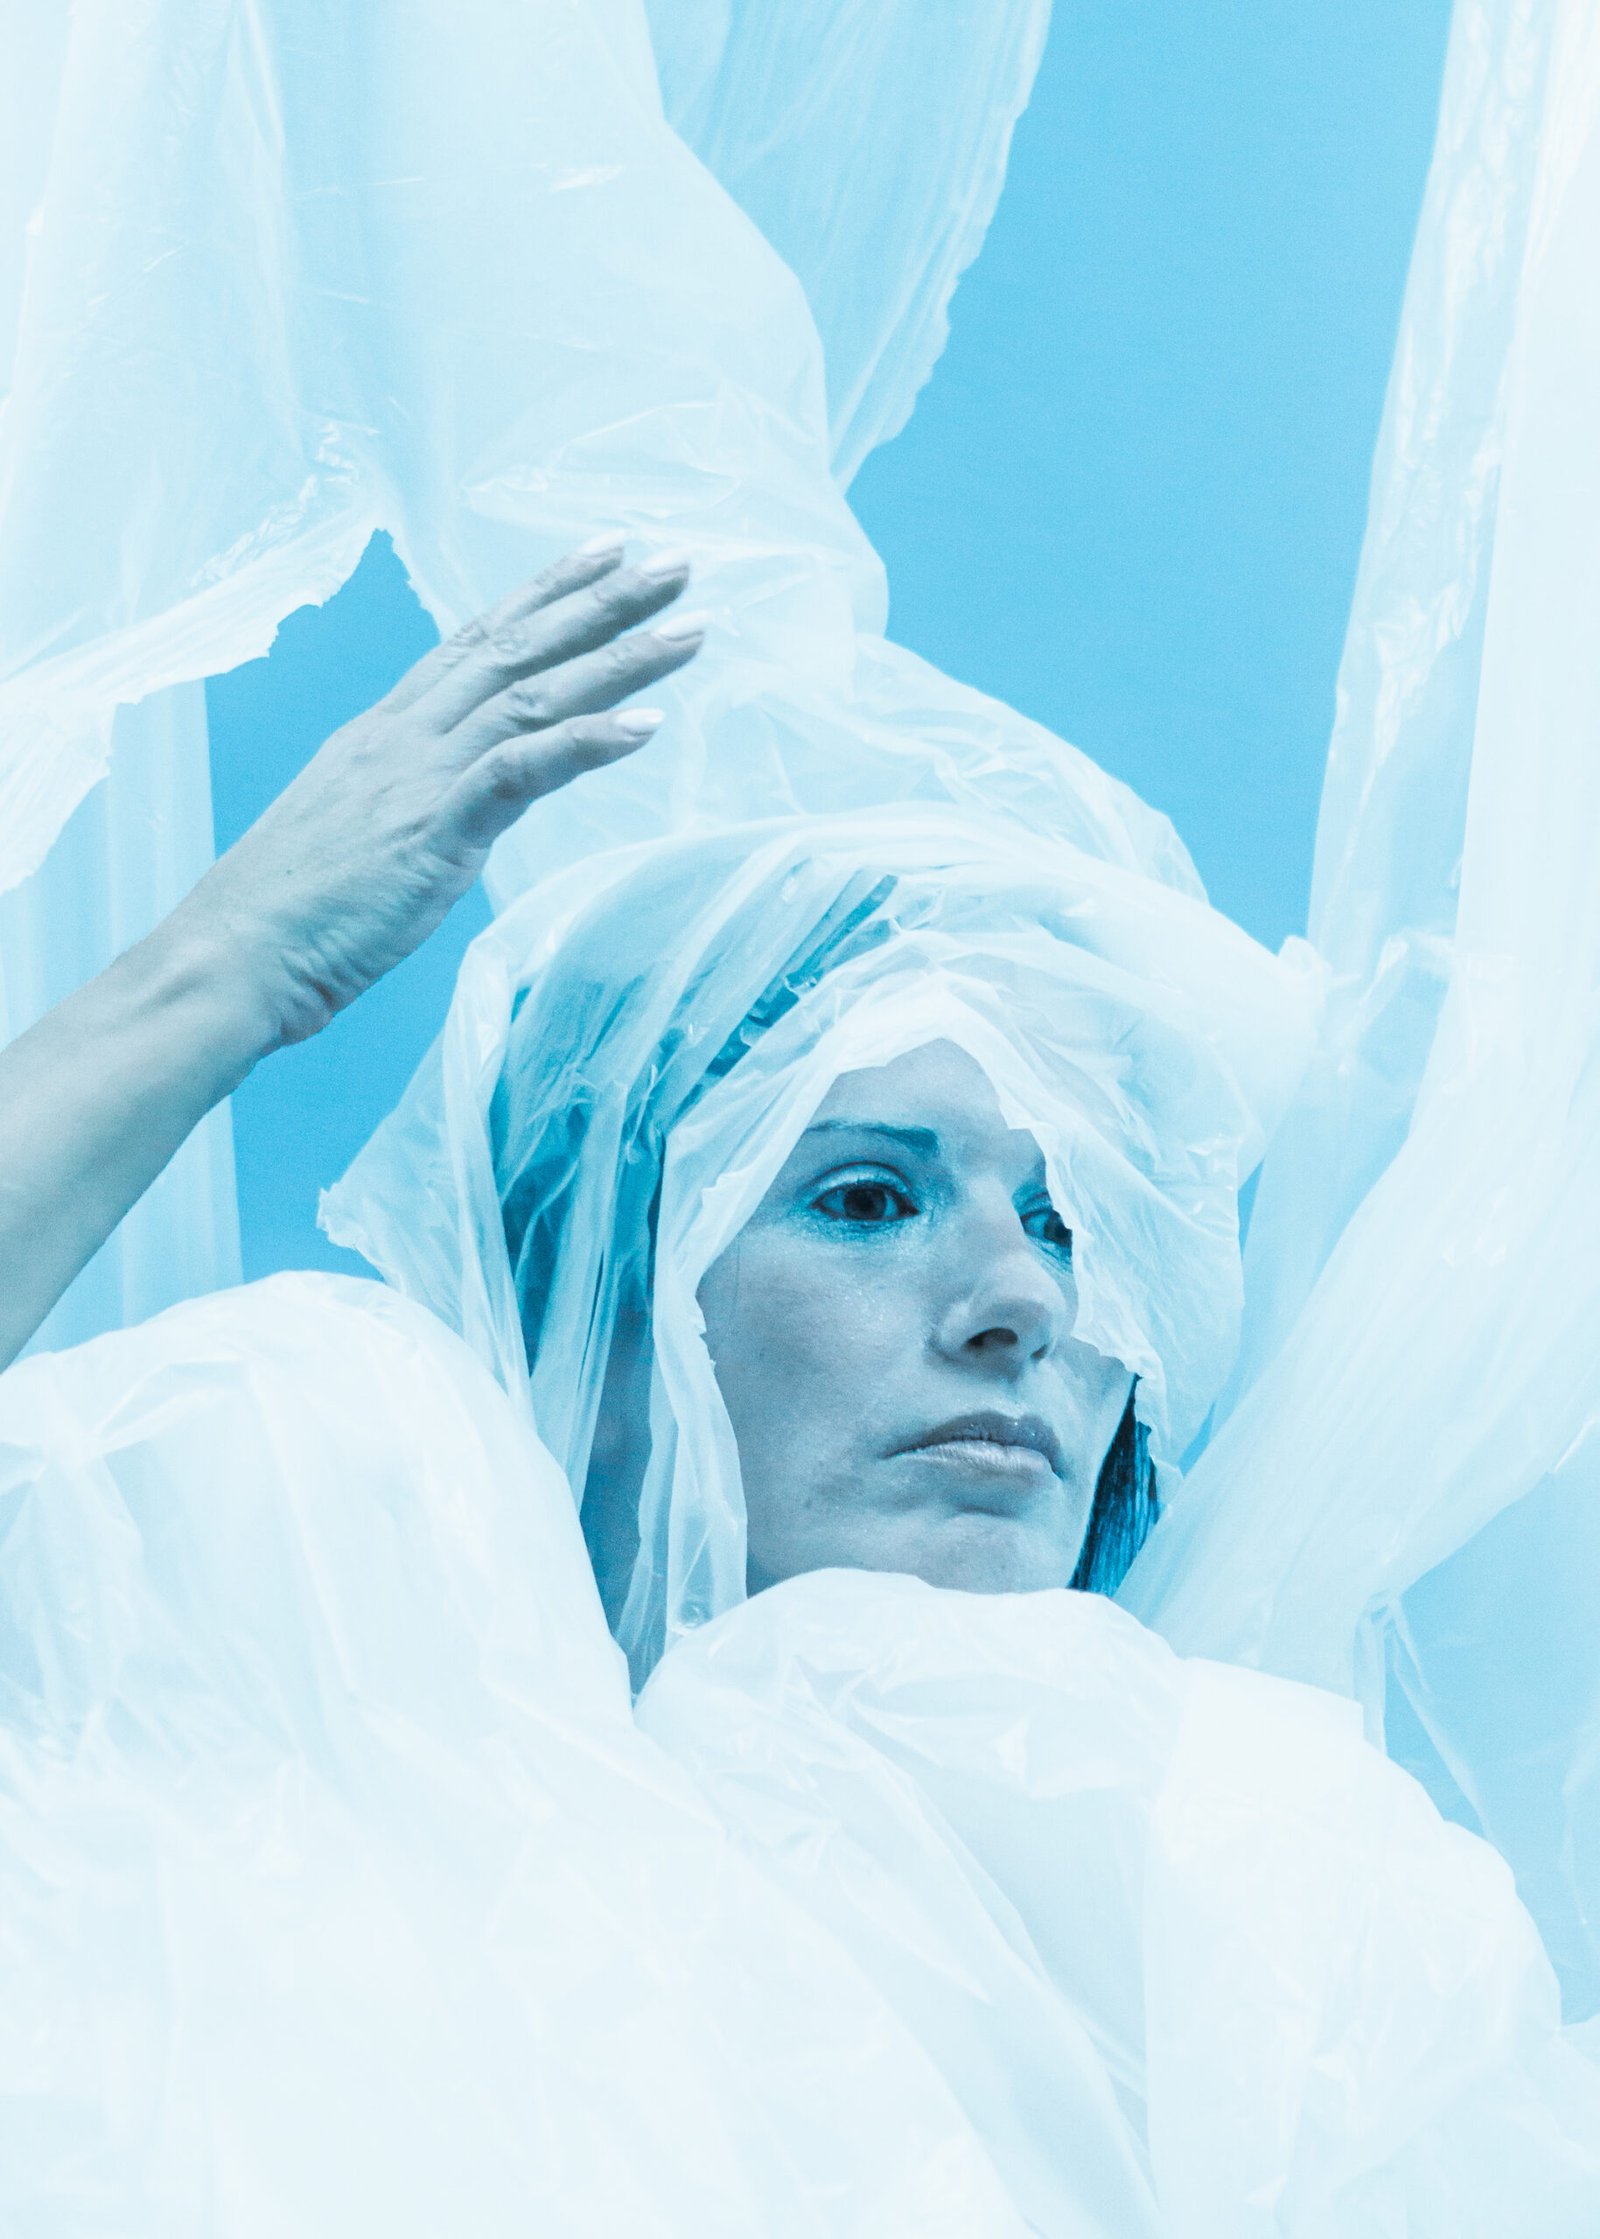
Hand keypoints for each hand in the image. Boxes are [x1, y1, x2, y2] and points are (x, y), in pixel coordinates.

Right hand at [180, 537, 703, 1052]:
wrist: (235, 953)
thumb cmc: (293, 911)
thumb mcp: (359, 830)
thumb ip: (413, 799)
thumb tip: (461, 801)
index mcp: (386, 731)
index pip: (476, 641)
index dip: (543, 594)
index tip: (603, 554)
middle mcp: (405, 735)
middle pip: (515, 647)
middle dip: (599, 601)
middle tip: (675, 563)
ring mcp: (419, 776)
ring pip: (531, 693)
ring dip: (617, 658)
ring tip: (689, 629)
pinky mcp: (433, 828)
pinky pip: (521, 770)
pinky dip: (587, 742)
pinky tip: (648, 725)